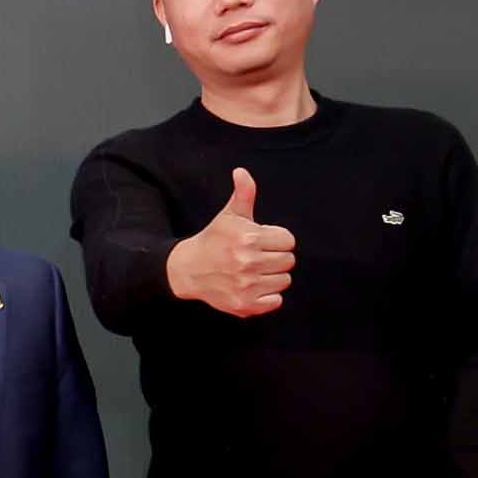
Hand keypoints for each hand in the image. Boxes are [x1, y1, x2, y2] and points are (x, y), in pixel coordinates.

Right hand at [164, 167, 295, 318]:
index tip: (259, 242)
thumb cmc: (214, 240)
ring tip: (253, 272)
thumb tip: (242, 172)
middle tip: (256, 257)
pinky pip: (276, 301)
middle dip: (275, 258)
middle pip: (288, 261)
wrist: (188, 270)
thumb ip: (243, 193)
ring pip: (284, 281)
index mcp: (248, 238)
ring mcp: (247, 286)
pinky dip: (267, 297)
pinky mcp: (245, 305)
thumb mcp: (229, 215)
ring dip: (272, 277)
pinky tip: (252, 287)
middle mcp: (248, 262)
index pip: (288, 241)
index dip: (275, 240)